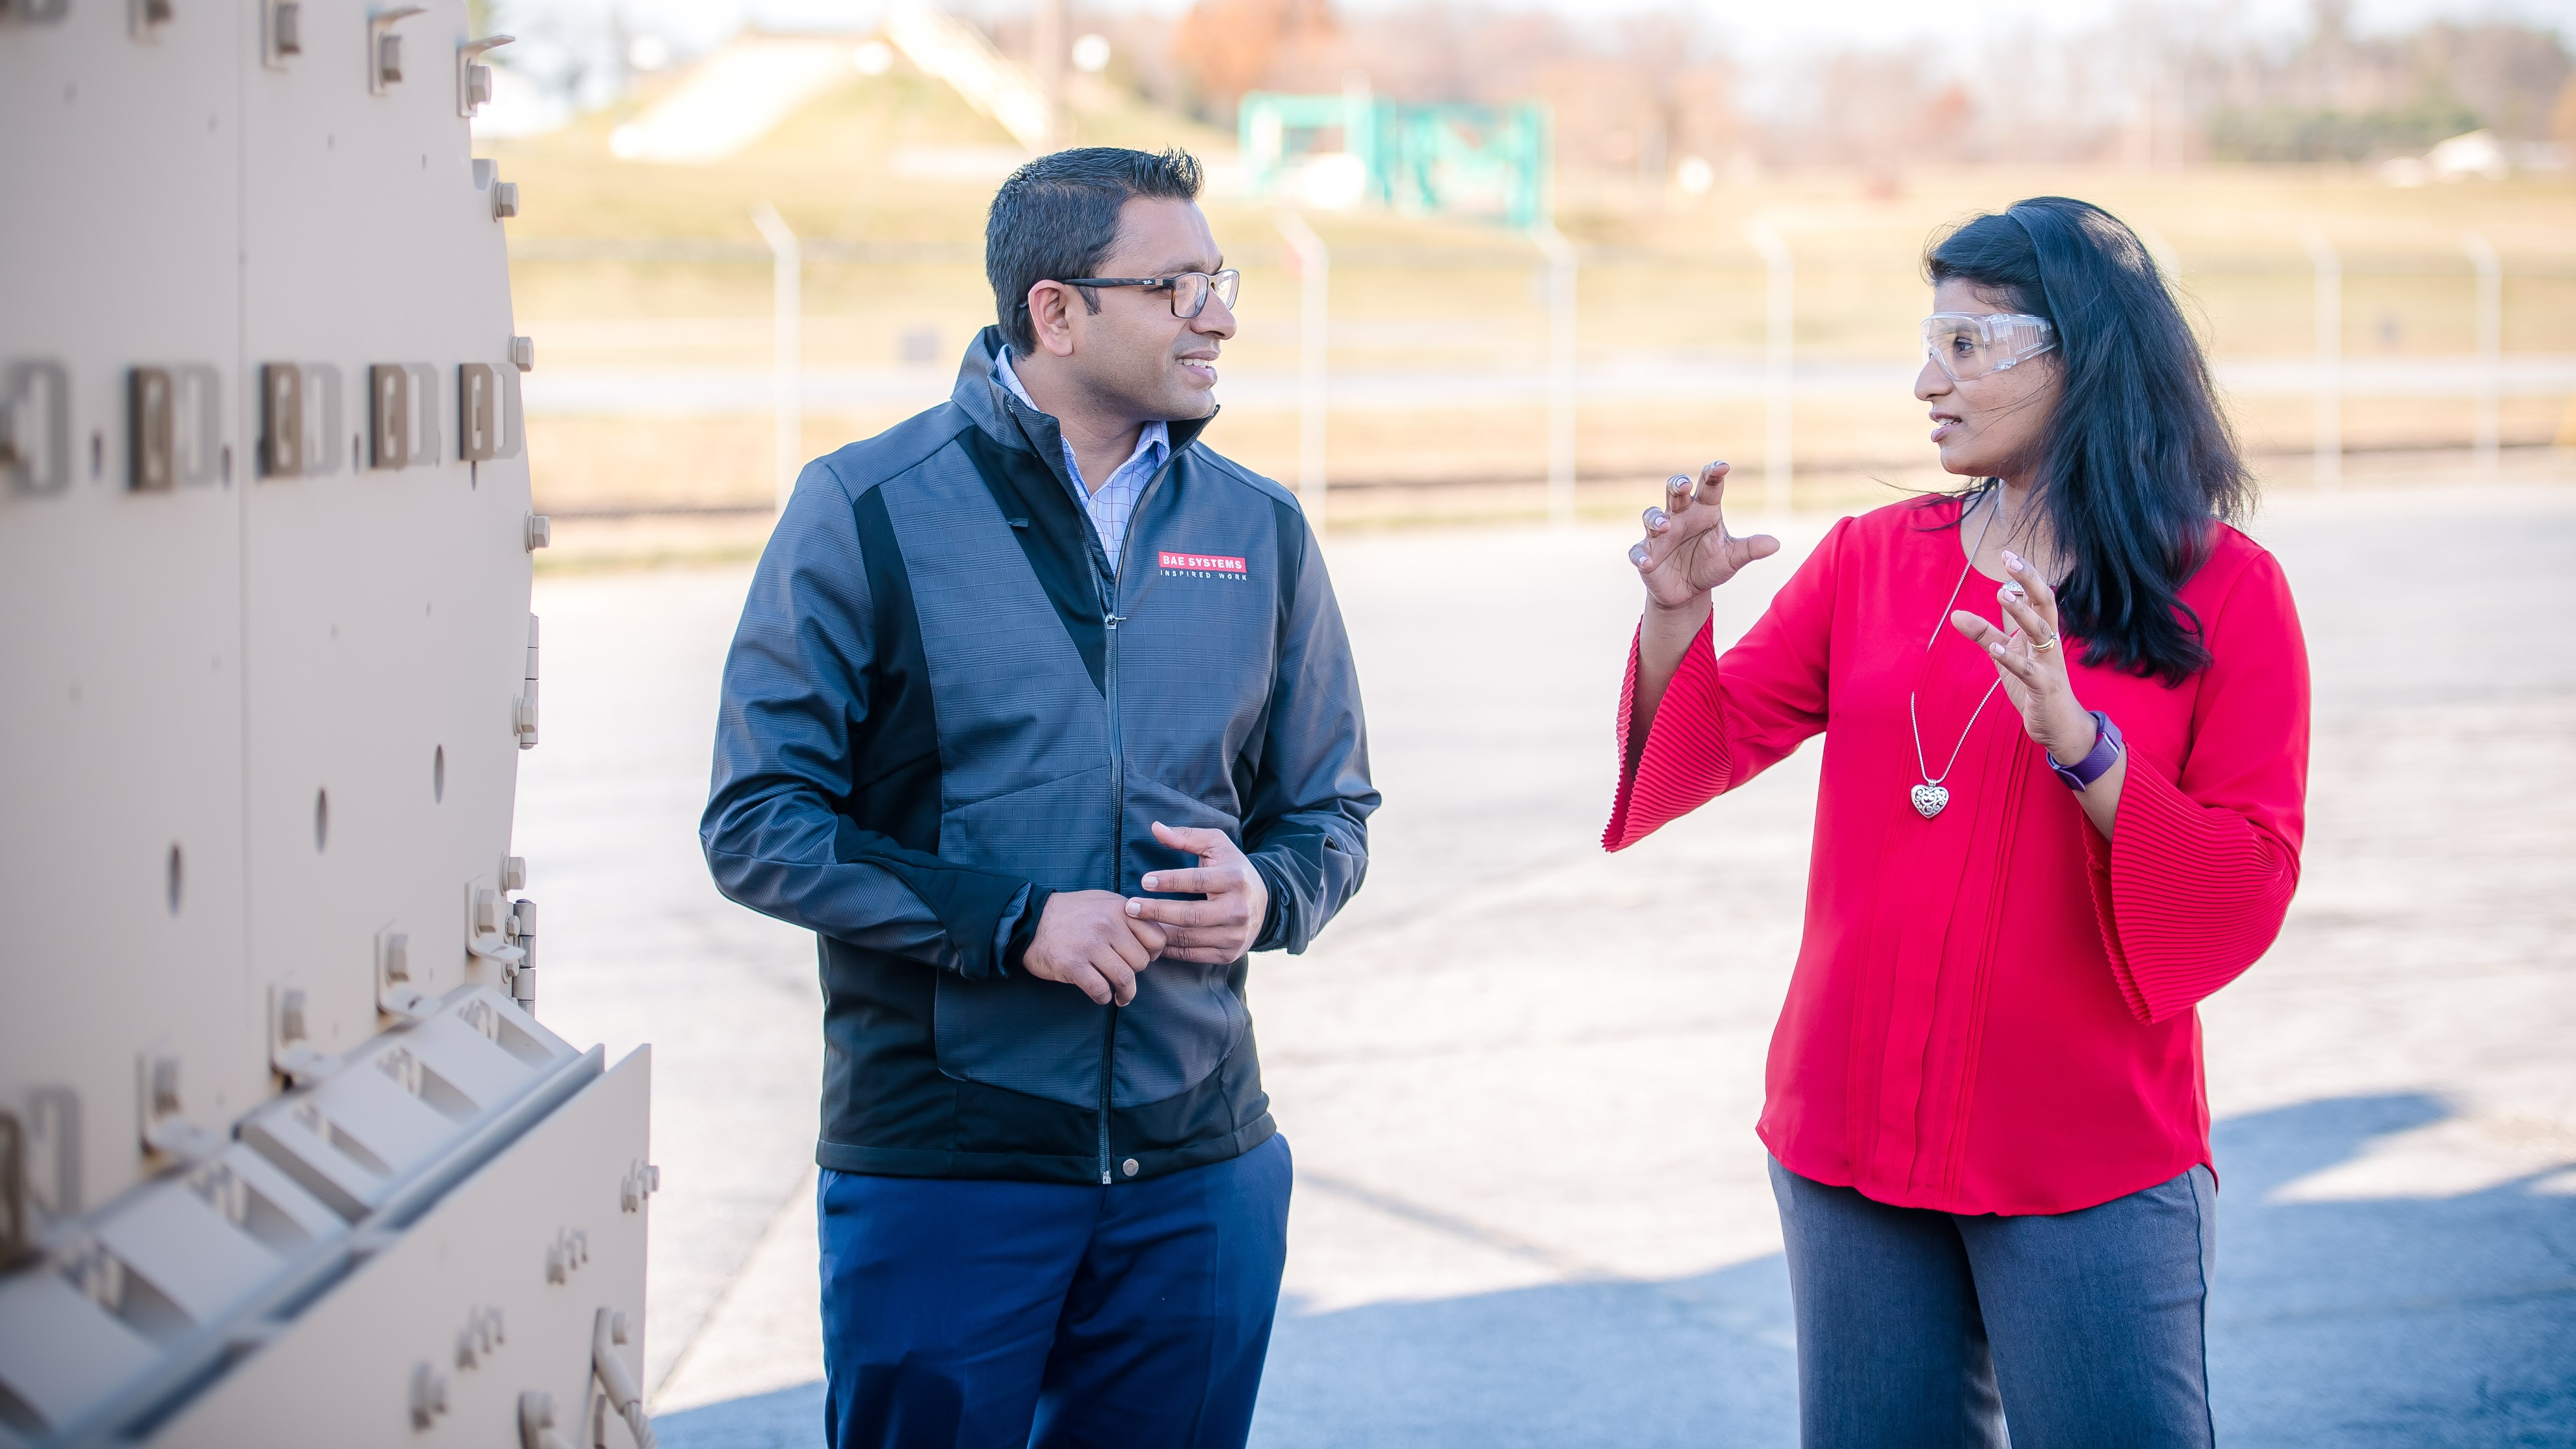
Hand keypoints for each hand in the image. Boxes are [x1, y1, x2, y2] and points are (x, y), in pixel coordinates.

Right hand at [1023, 891, 1165, 1005]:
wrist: (1030, 919)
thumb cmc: (1070, 913)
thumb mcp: (1103, 902)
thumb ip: (1129, 916)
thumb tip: (1154, 938)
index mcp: (1119, 909)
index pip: (1157, 938)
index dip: (1153, 954)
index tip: (1141, 959)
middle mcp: (1107, 925)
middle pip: (1141, 962)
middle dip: (1135, 973)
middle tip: (1125, 975)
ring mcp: (1089, 945)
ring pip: (1125, 978)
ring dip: (1125, 993)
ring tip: (1121, 996)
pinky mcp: (1073, 964)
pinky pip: (1101, 990)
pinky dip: (1104, 997)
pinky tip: (1101, 995)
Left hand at [1125, 821, 1268, 964]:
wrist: (1262, 903)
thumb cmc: (1231, 868)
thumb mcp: (1216, 845)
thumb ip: (1186, 837)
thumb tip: (1155, 828)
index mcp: (1235, 878)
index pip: (1198, 881)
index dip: (1169, 881)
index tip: (1144, 881)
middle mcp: (1238, 909)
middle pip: (1192, 915)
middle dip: (1157, 911)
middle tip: (1130, 907)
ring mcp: (1235, 935)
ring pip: (1190, 938)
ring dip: (1159, 932)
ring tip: (1136, 924)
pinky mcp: (1230, 954)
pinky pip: (1193, 955)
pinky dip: (1170, 950)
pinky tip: (1152, 940)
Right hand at [1629, 461, 1780, 608]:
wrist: (1688, 591)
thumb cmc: (1710, 565)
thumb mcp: (1732, 559)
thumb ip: (1750, 549)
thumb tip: (1775, 544)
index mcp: (1704, 511)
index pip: (1709, 487)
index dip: (1713, 474)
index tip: (1723, 466)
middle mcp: (1680, 517)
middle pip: (1675, 493)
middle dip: (1677, 485)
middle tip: (1684, 485)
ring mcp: (1660, 534)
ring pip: (1652, 516)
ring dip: (1657, 519)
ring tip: (1665, 527)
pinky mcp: (1646, 553)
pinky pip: (1639, 551)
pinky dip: (1640, 555)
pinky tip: (1646, 563)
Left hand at [1947, 549, 2099, 761]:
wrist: (2057, 725)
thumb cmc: (2033, 686)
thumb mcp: (2005, 656)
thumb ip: (1985, 634)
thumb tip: (1956, 613)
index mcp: (2041, 632)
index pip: (2036, 597)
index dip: (2024, 575)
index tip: (2007, 553)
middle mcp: (2049, 643)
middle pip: (2045, 604)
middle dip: (2029, 581)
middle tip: (2011, 560)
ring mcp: (2049, 664)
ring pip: (2041, 631)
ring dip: (2022, 613)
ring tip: (2003, 594)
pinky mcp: (2044, 686)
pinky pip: (2029, 670)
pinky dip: (2011, 657)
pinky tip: (1996, 648)